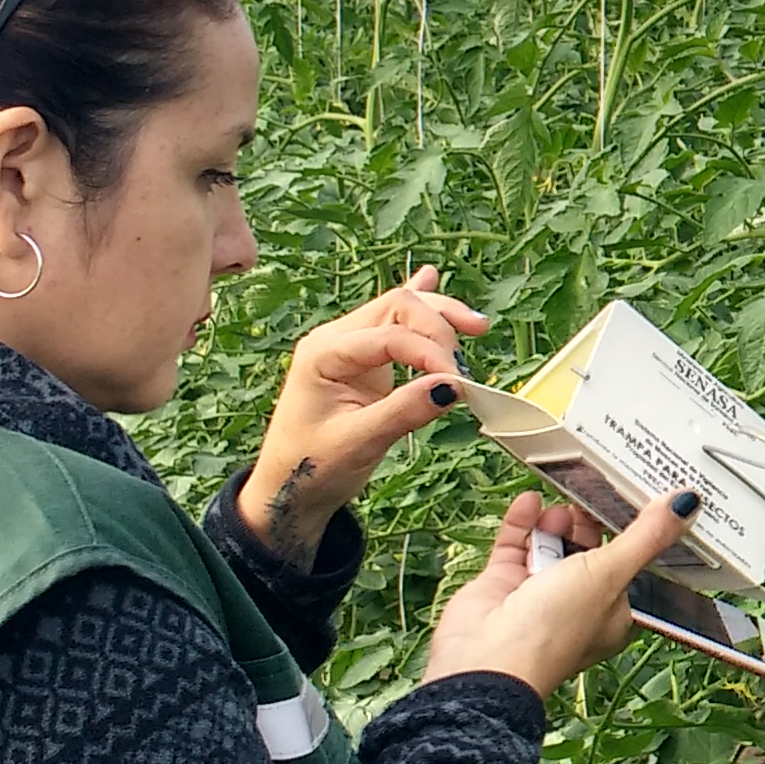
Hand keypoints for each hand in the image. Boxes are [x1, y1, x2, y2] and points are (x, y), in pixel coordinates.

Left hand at [241, 268, 489, 556]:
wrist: (288, 489)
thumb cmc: (311, 466)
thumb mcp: (358, 443)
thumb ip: (404, 410)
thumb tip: (454, 387)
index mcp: (323, 352)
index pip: (390, 335)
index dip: (430, 352)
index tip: (461, 382)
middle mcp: (336, 339)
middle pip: (397, 306)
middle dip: (439, 323)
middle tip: (469, 357)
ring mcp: (351, 347)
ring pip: (401, 310)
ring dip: (438, 317)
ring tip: (476, 327)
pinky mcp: (365, 360)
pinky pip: (395, 324)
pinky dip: (418, 309)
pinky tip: (430, 275)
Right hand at [422, 490, 695, 697]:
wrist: (488, 661)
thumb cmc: (554, 632)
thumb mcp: (611, 574)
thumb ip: (646, 537)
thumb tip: (688, 504)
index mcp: (615, 611)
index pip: (634, 563)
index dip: (637, 531)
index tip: (642, 495)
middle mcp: (578, 603)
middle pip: (591, 549)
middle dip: (592, 520)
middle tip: (597, 489)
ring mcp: (539, 593)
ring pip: (553, 542)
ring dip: (557, 521)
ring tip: (561, 504)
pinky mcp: (504, 583)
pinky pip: (517, 543)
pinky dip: (524, 521)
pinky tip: (530, 502)